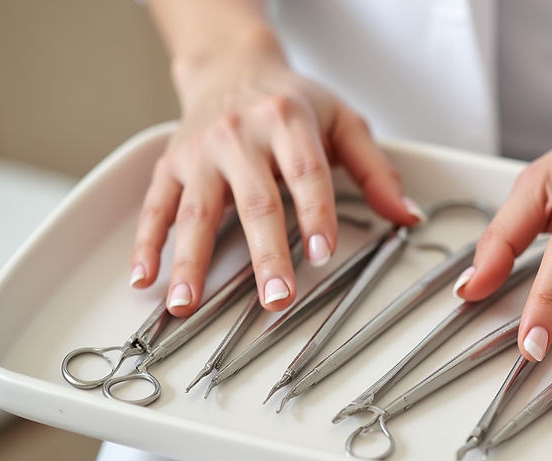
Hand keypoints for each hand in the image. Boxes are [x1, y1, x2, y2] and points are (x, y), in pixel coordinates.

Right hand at [129, 26, 422, 315]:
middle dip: (265, 253)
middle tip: (274, 297)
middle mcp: (240, 135)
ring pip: (195, 210)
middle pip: (255, 201)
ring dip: (191, 260)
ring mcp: (201, 152)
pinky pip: (155, 206)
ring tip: (187, 303)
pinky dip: (147, 243)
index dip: (316, 214)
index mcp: (288, 122)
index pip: (306, 173)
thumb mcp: (343, 122)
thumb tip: (406, 216)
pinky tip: (145, 277)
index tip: (322, 253)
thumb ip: (376, 172)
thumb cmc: (291, 101)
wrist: (232, 68)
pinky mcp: (172, 164)